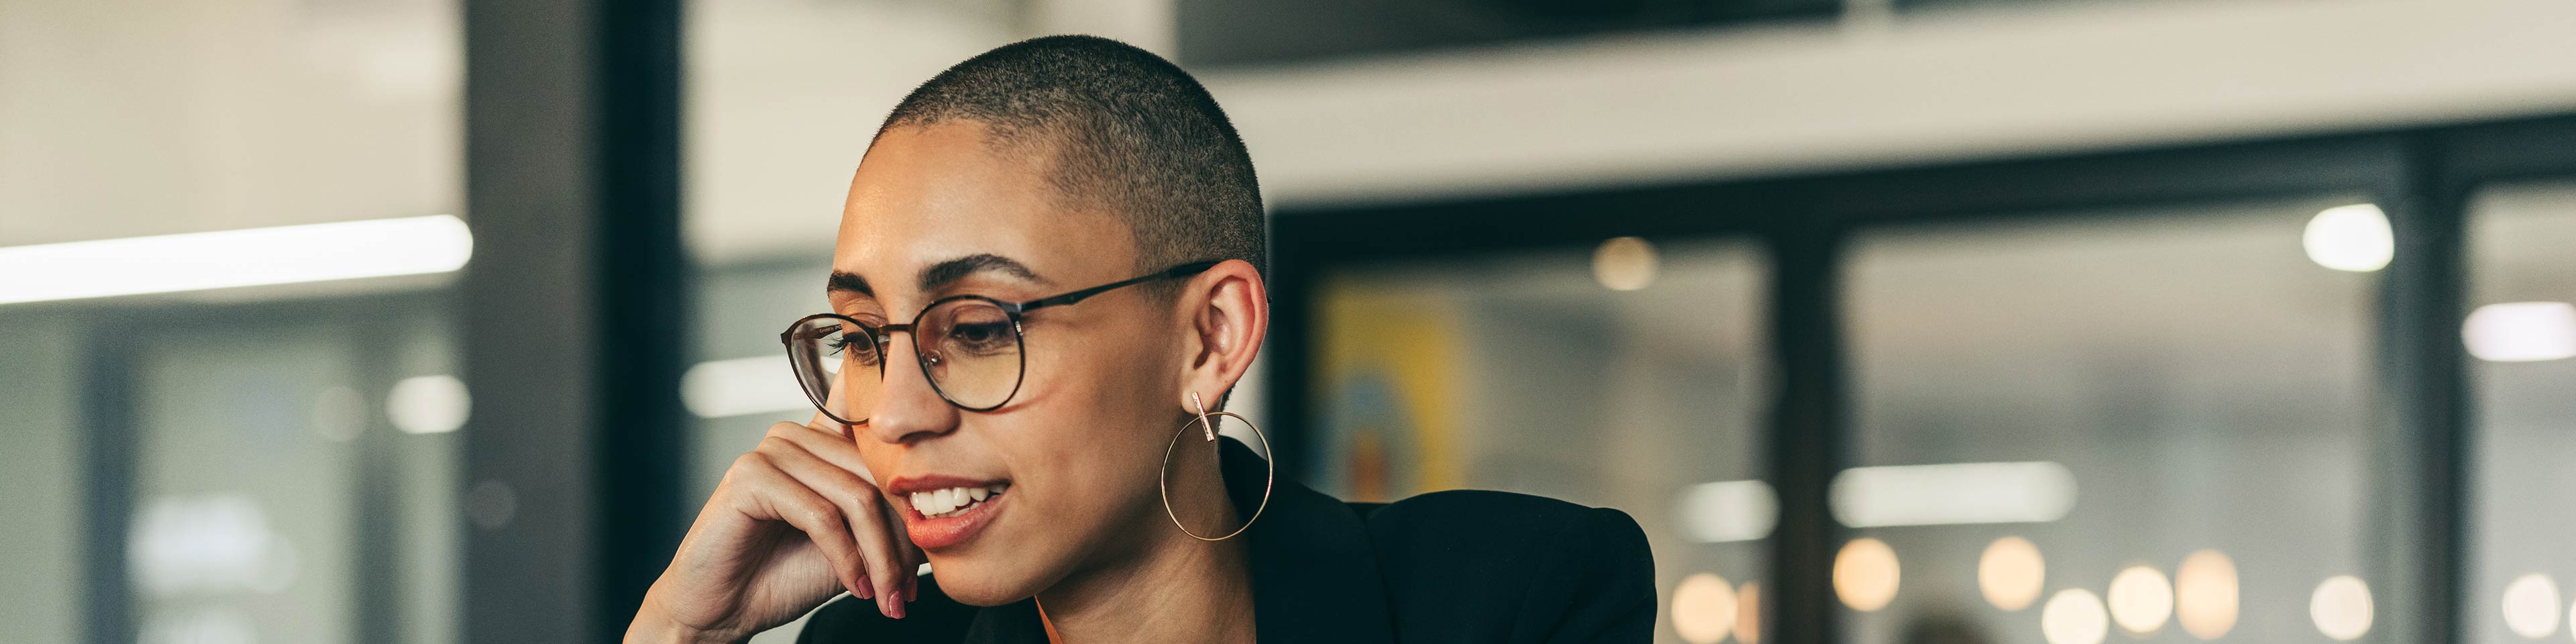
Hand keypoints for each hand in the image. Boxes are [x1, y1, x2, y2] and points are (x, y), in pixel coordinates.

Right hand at [628, 412, 922, 642]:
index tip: (940, 529)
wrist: (724, 608)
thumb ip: (892, 519)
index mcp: (824, 439)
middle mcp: (799, 434)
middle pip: (879, 478)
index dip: (915, 476)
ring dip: (880, 557)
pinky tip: (855, 586)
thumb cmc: (785, 573)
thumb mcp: (857, 544)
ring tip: (887, 596)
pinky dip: (845, 558)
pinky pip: (821, 515)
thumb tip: (950, 512)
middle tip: (909, 590)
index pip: (883, 434)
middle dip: (902, 542)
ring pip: (855, 498)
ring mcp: (771, 449)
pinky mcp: (751, 475)